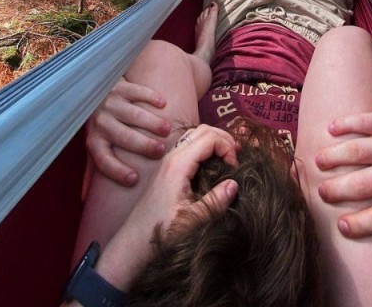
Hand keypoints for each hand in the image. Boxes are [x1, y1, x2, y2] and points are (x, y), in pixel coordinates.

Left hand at [86, 77, 170, 185]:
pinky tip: (163, 104)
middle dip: (143, 145)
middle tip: (161, 151)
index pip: (103, 160)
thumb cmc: (98, 124)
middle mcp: (101, 121)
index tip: (135, 179)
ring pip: (133, 114)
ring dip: (151, 122)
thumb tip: (84, 199)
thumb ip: (92, 169)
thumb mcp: (93, 144)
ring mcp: (110, 102)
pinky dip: (151, 96)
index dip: (117, 171)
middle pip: (123, 136)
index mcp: (94, 140)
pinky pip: (137, 91)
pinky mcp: (120, 86)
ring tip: (167, 129)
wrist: (94, 89)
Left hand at [96, 125, 239, 290]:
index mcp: (178, 165)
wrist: (134, 242)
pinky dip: (206, 148)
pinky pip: (190, 146)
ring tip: (230, 157)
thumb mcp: (192, 220)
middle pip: (203, 130)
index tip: (235, 167)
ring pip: (195, 136)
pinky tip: (214, 164)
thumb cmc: (161, 232)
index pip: (209, 138)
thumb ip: (215, 201)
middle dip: (224, 138)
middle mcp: (172, 157)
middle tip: (237, 156)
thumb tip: (235, 183)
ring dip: (215, 141)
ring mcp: (169, 161)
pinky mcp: (168, 169)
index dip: (227, 147)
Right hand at [315, 103, 371, 276]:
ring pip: (354, 152)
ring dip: (332, 157)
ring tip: (319, 162)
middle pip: (360, 185)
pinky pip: (360, 122)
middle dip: (336, 190)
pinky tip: (331, 130)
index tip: (341, 227)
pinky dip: (343, 125)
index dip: (358, 226)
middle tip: (323, 191)